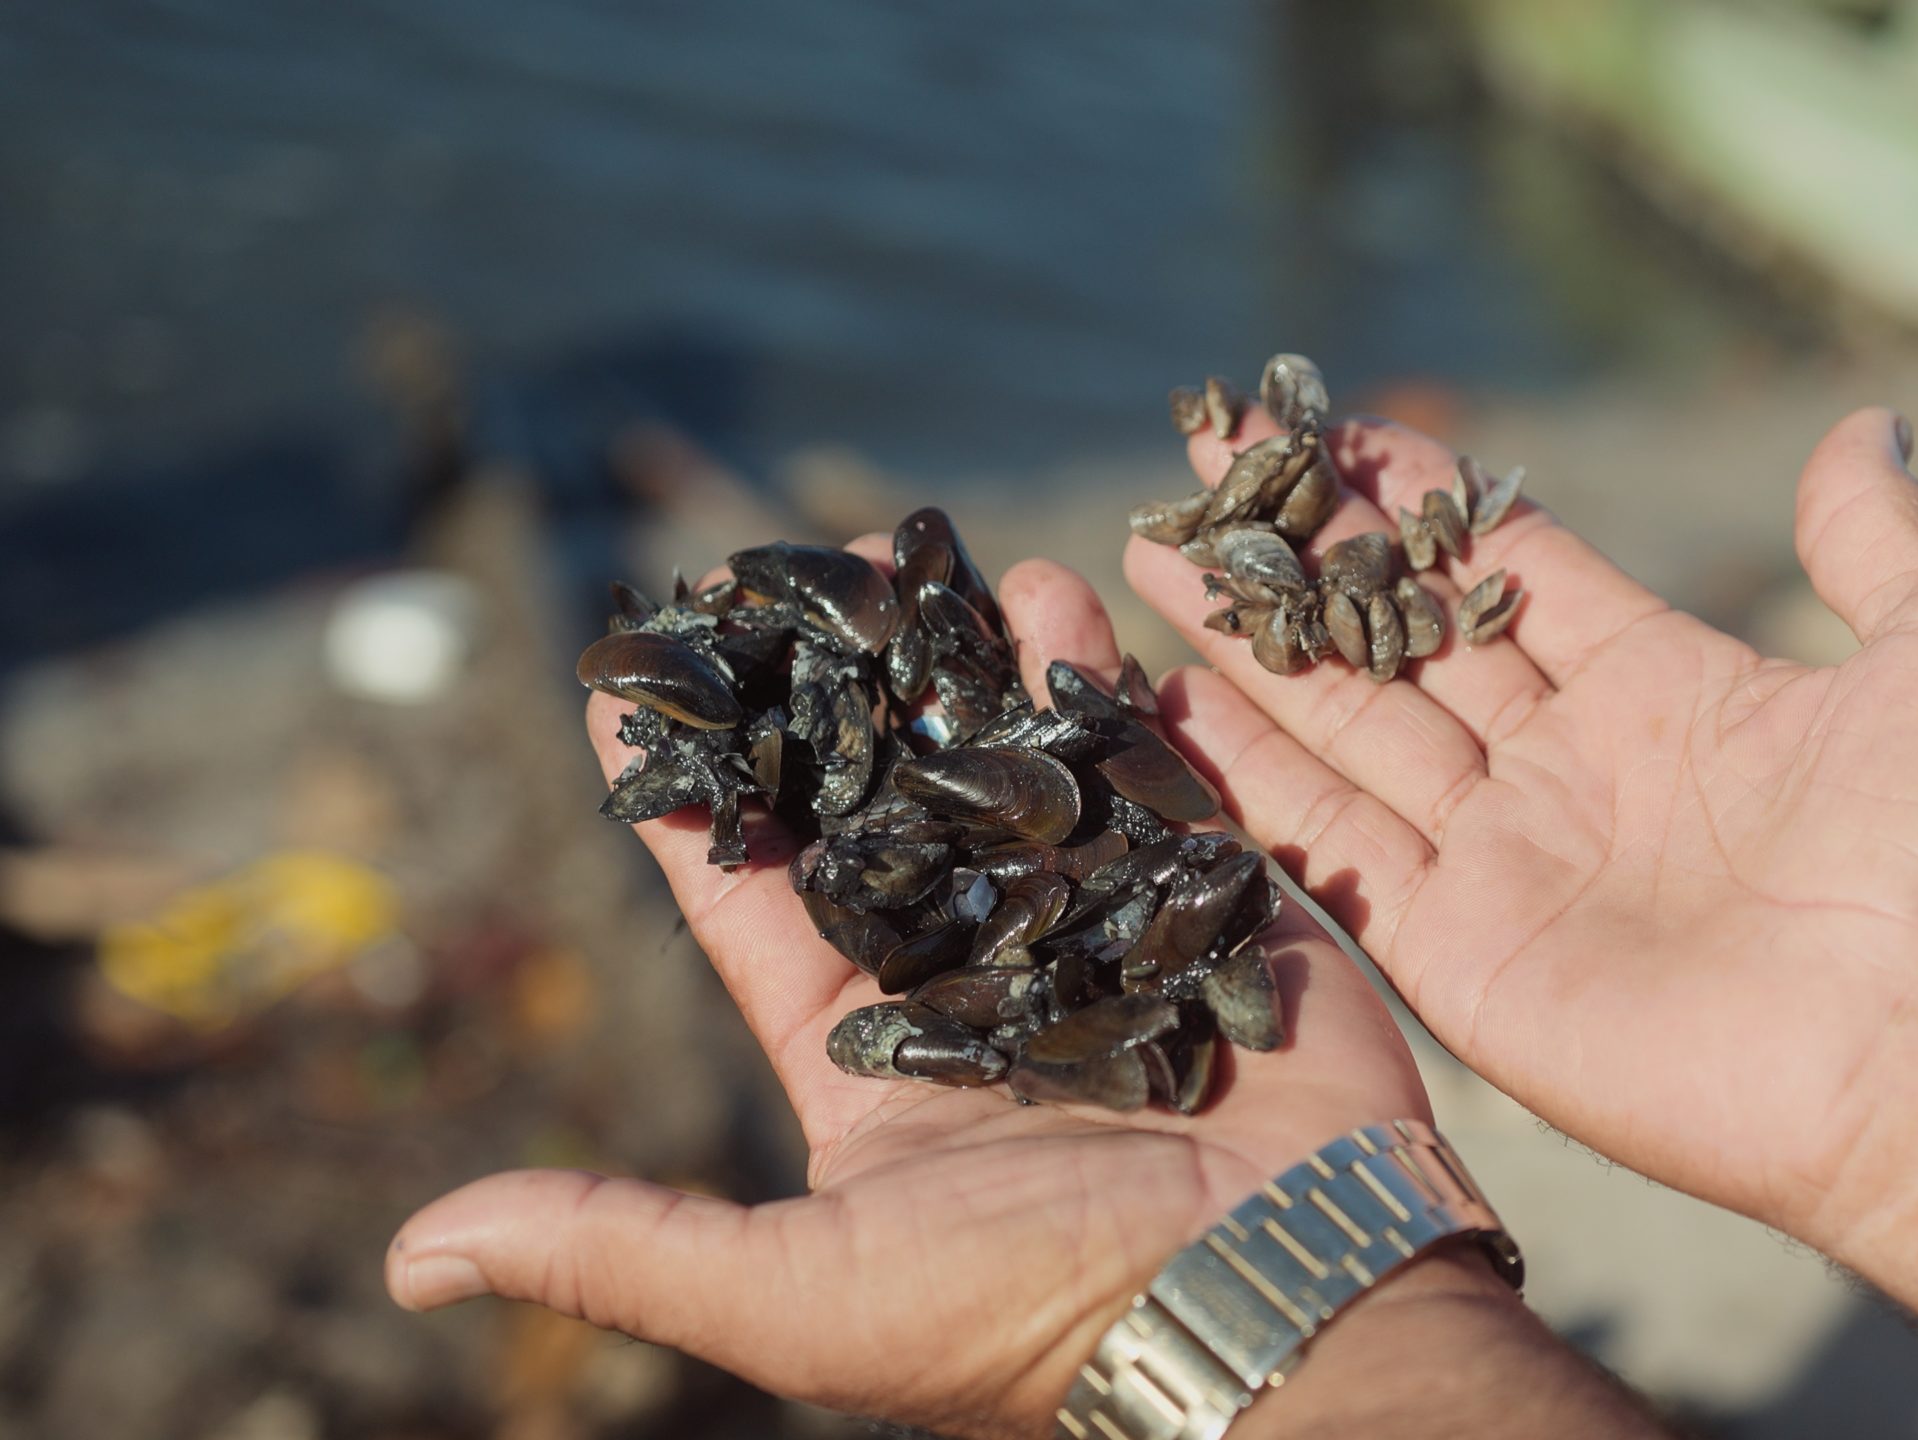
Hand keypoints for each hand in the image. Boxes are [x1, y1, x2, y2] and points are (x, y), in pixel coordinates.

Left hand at [385, 548, 1435, 1437]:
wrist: (1274, 1306)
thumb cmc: (1037, 1316)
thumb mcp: (801, 1298)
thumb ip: (627, 1247)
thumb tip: (415, 1250)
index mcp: (870, 1064)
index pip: (750, 904)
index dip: (685, 801)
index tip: (618, 686)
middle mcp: (975, 986)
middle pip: (882, 808)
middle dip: (831, 692)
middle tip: (781, 577)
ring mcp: (1093, 932)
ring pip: (1006, 768)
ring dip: (957, 662)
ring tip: (909, 554)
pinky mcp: (1203, 901)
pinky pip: (1142, 774)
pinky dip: (1102, 685)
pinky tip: (1057, 594)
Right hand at [1124, 406, 1917, 1244]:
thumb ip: (1877, 536)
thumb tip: (1868, 423)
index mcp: (1666, 690)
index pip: (1506, 572)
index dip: (1417, 503)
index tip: (1326, 430)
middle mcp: (1569, 771)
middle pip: (1401, 645)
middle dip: (1299, 563)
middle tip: (1200, 477)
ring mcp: (1506, 864)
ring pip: (1344, 730)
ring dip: (1246, 649)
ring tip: (1148, 560)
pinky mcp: (1457, 952)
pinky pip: (1329, 846)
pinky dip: (1242, 778)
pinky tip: (1162, 704)